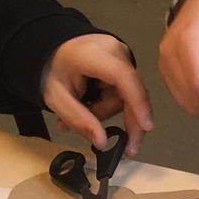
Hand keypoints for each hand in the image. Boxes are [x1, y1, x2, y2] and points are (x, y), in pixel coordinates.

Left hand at [41, 34, 153, 153]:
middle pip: (128, 93)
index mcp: (93, 54)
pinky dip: (111, 104)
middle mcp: (116, 52)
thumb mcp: (56, 98)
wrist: (53, 49)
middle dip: (125, 120)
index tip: (146, 126)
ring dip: (107, 111)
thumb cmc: (52, 69)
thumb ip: (78, 120)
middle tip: (127, 149)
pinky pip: (126, 92)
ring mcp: (124, 57)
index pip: (123, 78)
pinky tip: (94, 105)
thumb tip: (102, 142)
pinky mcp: (127, 64)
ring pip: (127, 96)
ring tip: (84, 112)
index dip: (137, 102)